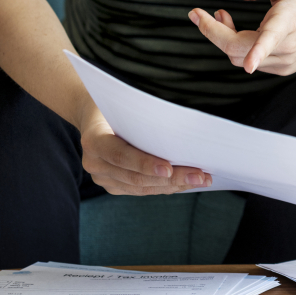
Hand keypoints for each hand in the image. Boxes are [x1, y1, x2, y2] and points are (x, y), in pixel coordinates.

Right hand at [77, 103, 210, 194]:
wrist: (96, 116)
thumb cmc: (119, 105)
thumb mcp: (126, 104)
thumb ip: (144, 118)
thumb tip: (181, 125)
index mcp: (93, 140)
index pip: (120, 155)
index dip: (144, 163)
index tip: (169, 168)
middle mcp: (94, 163)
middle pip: (136, 176)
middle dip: (171, 178)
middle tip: (200, 176)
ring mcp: (103, 178)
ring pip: (142, 187)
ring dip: (175, 185)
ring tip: (202, 180)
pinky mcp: (114, 186)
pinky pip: (143, 190)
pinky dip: (167, 187)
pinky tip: (187, 182)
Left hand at [189, 0, 295, 74]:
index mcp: (291, 19)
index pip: (272, 37)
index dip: (259, 51)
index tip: (249, 63)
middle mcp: (289, 46)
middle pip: (239, 50)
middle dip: (213, 33)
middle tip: (199, 13)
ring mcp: (286, 62)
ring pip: (239, 58)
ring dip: (223, 38)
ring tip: (223, 15)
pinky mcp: (283, 70)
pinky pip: (248, 62)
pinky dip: (237, 47)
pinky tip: (240, 30)